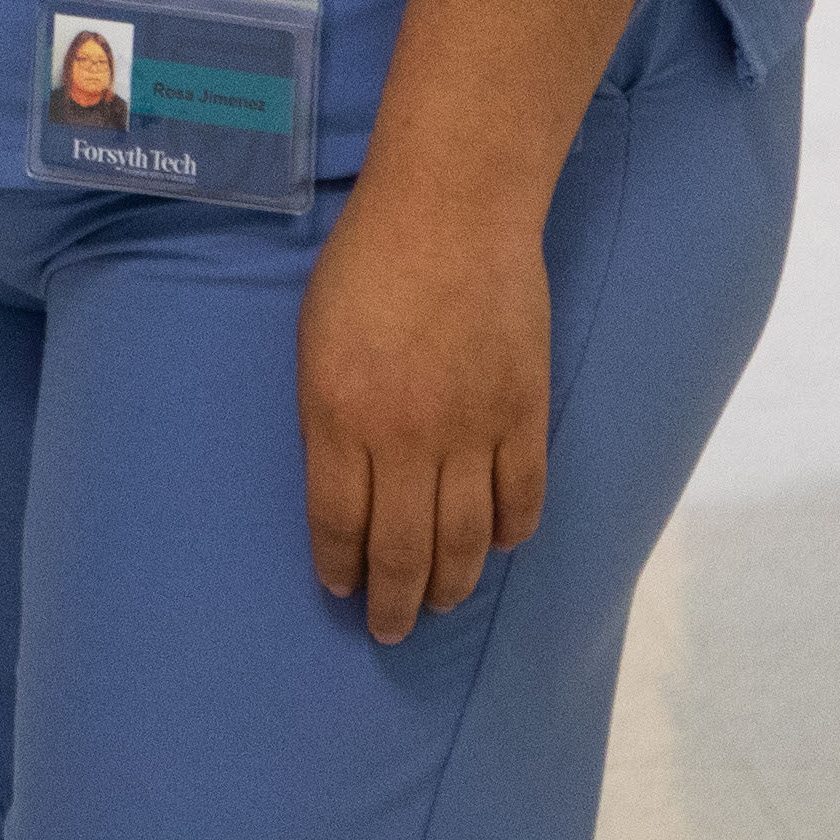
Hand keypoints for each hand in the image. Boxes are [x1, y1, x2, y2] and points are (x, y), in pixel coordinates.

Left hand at [293, 187, 548, 641]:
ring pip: (465, 539)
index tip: (342, 592)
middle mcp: (405, 437)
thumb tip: (345, 485)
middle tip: (391, 630)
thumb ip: (329, 417)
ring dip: (451, 583)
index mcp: (339, 415)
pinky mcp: (525, 413)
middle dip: (394, 602)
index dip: (341, 567)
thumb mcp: (315, 339)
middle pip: (402, 548)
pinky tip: (495, 548)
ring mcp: (472, 429)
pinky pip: (522, 499)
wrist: (454, 210)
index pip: (338, 523)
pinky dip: (509, 534)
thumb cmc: (368, 263)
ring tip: (438, 603)